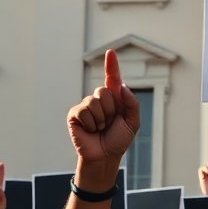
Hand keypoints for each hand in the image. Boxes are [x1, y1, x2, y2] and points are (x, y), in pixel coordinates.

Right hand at [67, 51, 139, 181]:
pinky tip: (90, 130)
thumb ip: (132, 103)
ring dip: (100, 119)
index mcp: (115, 99)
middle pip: (104, 91)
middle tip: (109, 124)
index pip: (112, 78)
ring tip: (100, 128)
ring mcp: (86, 106)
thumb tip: (122, 86)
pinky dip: (90, 123)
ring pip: (94, 101)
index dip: (111, 64)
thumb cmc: (118, 140)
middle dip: (110, 110)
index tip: (111, 52)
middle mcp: (99, 99)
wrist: (105, 156)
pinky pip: (83, 110)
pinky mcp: (75, 115)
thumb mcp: (132, 122)